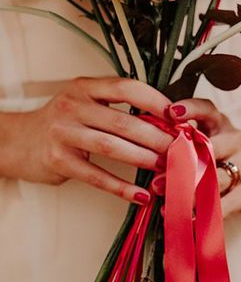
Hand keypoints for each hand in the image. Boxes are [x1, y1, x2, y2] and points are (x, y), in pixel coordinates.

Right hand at [1, 77, 171, 203]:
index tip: (177, 116)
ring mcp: (64, 132)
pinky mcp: (58, 160)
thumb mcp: (84, 101)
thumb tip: (163, 117)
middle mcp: (73, 105)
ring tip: (166, 168)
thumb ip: (114, 105)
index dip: (154, 101)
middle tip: (180, 148)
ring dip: (143, 159)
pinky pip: (96, 176)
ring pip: (112, 147)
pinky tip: (140, 195)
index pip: (126, 87)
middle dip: (157, 136)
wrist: (21, 141)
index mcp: (85, 87)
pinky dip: (121, 187)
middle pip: (123, 121)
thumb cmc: (63, 121)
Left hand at [153, 99, 240, 217]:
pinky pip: (227, 204)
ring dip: (190, 195)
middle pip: (211, 149)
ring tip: (168, 204)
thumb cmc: (223, 156)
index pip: (207, 109)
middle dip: (182, 167)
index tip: (171, 113)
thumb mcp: (207, 141)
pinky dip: (205, 214)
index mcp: (221, 123)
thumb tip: (150, 152)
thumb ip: (183, 143)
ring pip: (217, 180)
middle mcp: (237, 139)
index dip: (190, 109)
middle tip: (157, 182)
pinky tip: (188, 220)